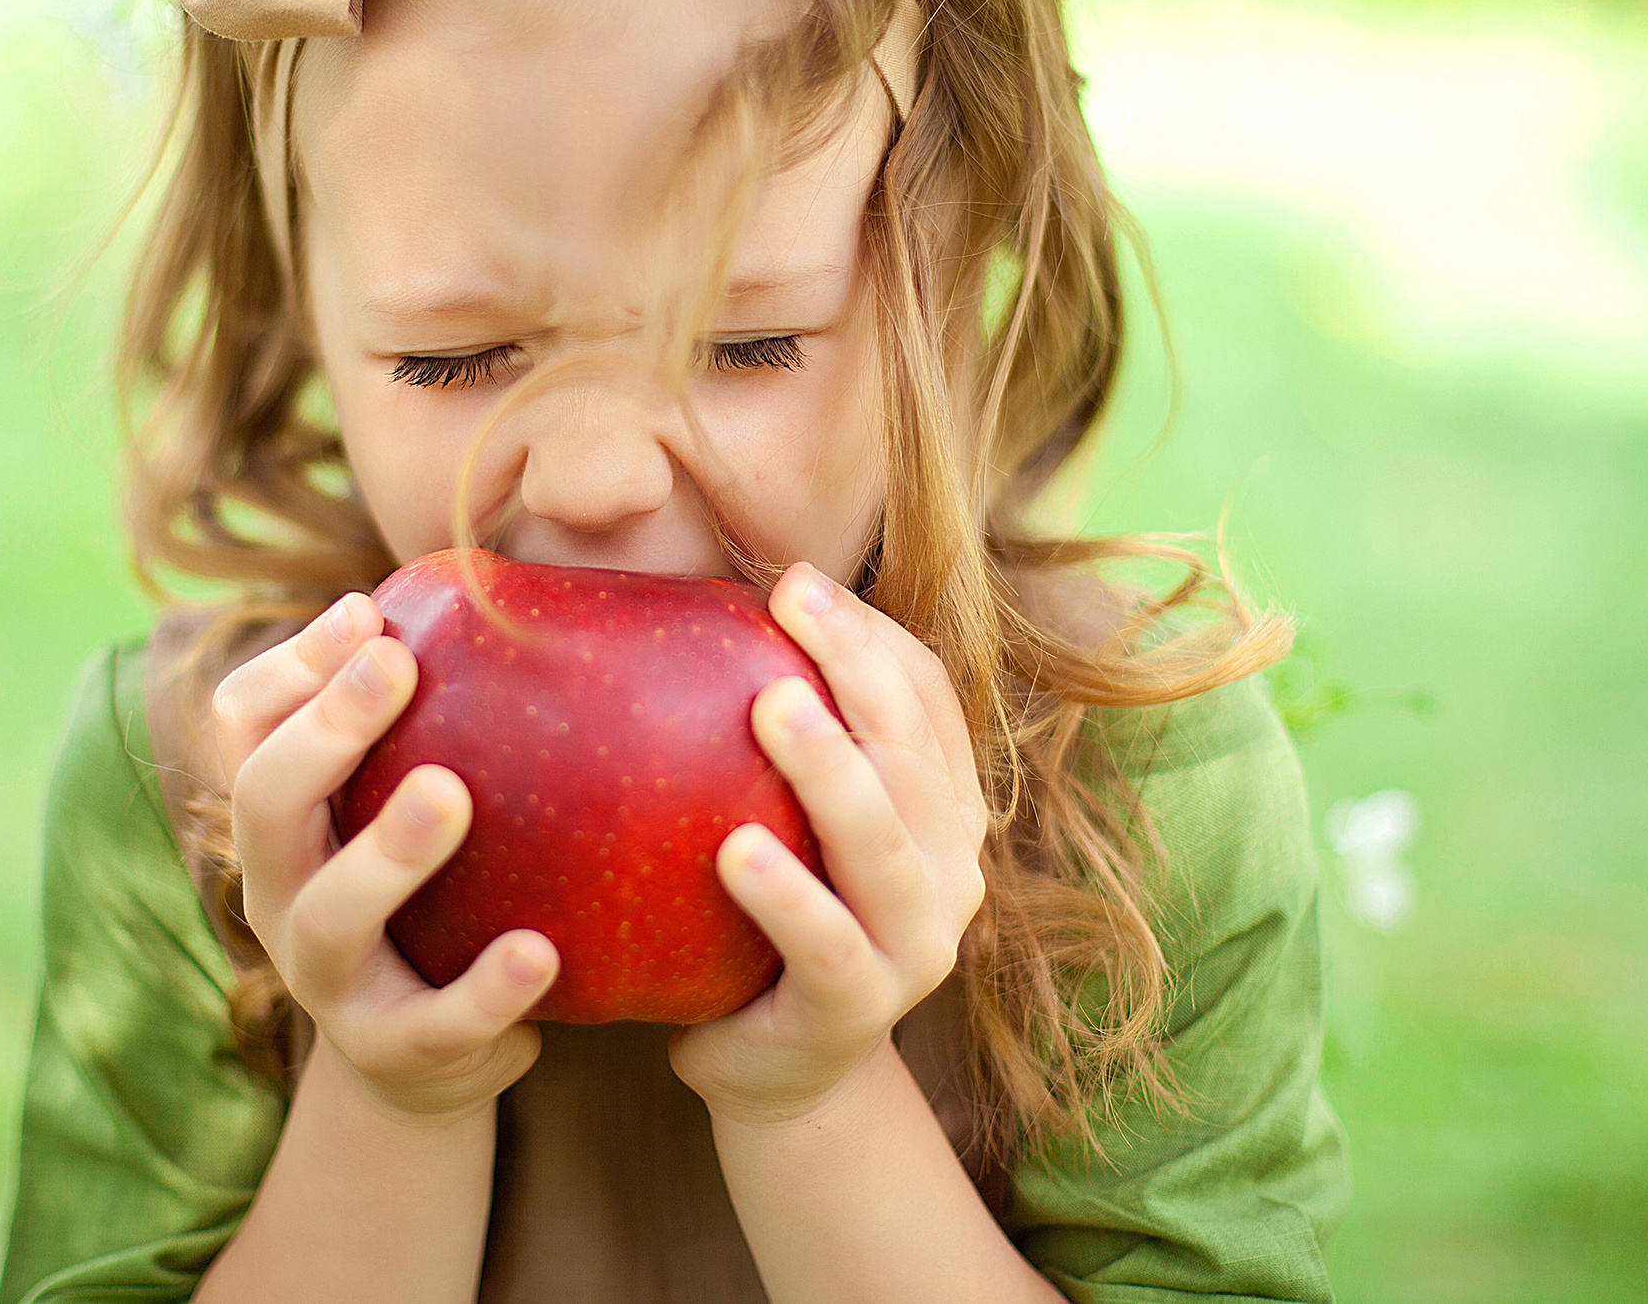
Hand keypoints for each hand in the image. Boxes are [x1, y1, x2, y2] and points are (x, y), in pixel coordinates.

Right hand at [212, 591, 560, 1123]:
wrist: (429, 1054)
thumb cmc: (434, 886)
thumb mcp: (409, 793)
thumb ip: (437, 708)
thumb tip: (495, 577)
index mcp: (284, 814)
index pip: (244, 724)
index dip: (294, 665)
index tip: (369, 612)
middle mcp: (279, 887)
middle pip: (264, 801)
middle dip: (324, 731)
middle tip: (396, 668)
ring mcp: (326, 976)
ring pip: (330, 913)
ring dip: (387, 850)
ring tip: (452, 795)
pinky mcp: (389, 1051)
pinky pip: (432, 1023)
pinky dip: (482, 990)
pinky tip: (539, 951)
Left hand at [668, 563, 990, 1125]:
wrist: (774, 1067)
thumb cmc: (768, 913)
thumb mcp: (790, 815)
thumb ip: (781, 732)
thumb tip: (697, 603)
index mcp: (942, 808)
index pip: (926, 700)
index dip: (872, 636)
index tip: (799, 581)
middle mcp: (950, 870)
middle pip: (911, 754)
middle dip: (856, 670)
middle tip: (791, 602)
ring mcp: (915, 946)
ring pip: (885, 846)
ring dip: (832, 771)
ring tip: (771, 706)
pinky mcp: (860, 1010)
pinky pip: (828, 946)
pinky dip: (789, 898)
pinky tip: (735, 854)